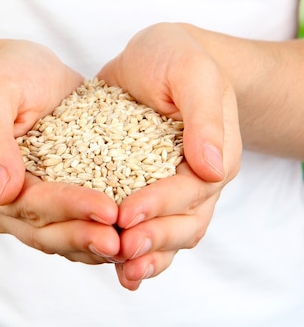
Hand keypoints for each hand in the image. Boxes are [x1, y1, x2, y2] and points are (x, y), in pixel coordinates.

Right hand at [0, 40, 119, 263]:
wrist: (26, 72)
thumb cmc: (7, 75)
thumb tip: (2, 193)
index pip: (29, 204)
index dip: (69, 208)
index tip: (108, 210)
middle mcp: (4, 202)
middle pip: (45, 230)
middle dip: (85, 235)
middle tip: (124, 241)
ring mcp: (29, 205)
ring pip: (61, 237)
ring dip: (94, 244)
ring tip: (131, 245)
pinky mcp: (55, 199)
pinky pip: (76, 225)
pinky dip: (100, 232)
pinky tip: (130, 236)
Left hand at [97, 22, 241, 288]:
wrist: (156, 54)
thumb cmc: (177, 56)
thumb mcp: (192, 72)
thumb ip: (202, 115)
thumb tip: (211, 167)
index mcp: (215, 154)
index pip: (191, 190)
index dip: (161, 205)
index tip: (128, 214)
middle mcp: (196, 177)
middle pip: (184, 223)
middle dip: (154, 239)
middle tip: (122, 249)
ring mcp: (169, 185)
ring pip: (167, 233)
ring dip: (146, 256)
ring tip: (121, 272)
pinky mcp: (140, 184)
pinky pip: (143, 222)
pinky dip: (131, 246)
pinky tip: (110, 264)